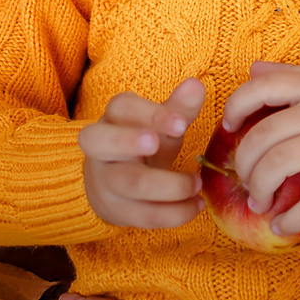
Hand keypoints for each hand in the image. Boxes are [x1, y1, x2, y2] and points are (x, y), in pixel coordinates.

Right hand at [80, 78, 206, 228]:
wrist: (115, 183)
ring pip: (128, 183)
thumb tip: (196, 85)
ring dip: (168, 186)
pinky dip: (173, 213)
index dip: (151, 114)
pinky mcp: (115, 210)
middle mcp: (101, 147)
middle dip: (129, 141)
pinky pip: (142, 215)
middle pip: (103, 142)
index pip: (122, 108)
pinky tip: (195, 205)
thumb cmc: (146, 143)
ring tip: (197, 184)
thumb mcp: (161, 123)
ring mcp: (104, 180)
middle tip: (159, 144)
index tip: (181, 124)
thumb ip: (179, 107)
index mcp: (115, 118)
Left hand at [223, 61, 299, 236]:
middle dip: (244, 163)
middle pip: (262, 135)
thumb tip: (252, 68)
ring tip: (261, 200)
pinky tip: (283, 224)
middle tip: (247, 177)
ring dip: (259, 189)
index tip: (231, 126)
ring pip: (277, 165)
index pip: (262, 87)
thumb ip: (293, 75)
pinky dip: (290, 219)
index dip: (236, 107)